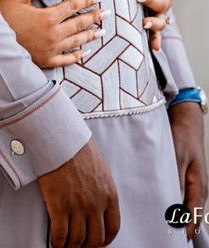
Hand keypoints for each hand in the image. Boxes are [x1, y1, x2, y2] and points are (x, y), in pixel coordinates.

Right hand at [0, 0, 108, 67]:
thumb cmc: (3, 14)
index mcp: (49, 16)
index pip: (74, 6)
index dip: (87, 0)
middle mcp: (54, 34)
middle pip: (79, 23)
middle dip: (94, 16)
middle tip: (106, 13)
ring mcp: (51, 49)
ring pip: (76, 41)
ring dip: (90, 34)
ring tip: (101, 30)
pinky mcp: (46, 61)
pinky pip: (66, 59)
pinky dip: (77, 56)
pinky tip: (84, 52)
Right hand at [39, 140, 119, 246]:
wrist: (60, 139)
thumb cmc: (77, 147)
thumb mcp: (100, 166)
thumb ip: (101, 185)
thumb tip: (97, 195)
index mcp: (109, 195)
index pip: (112, 227)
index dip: (104, 240)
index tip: (97, 242)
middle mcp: (95, 204)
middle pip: (95, 238)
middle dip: (87, 246)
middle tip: (79, 245)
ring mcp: (77, 206)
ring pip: (77, 239)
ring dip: (71, 246)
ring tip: (65, 245)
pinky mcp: (59, 206)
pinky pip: (60, 234)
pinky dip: (57, 242)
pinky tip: (54, 242)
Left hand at [137, 0, 176, 51]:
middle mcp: (165, 3)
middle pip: (163, 3)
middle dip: (151, 0)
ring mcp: (160, 16)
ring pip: (161, 21)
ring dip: (153, 23)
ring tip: (144, 23)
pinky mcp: (154, 27)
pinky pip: (156, 35)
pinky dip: (156, 41)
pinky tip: (153, 48)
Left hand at [168, 102, 207, 239]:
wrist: (186, 122)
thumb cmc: (182, 137)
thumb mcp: (176, 155)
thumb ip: (174, 176)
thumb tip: (171, 199)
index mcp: (199, 185)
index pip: (192, 213)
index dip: (184, 227)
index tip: (175, 238)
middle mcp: (198, 188)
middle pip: (190, 213)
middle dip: (179, 224)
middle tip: (162, 234)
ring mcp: (193, 184)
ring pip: (185, 205)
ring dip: (175, 215)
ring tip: (160, 225)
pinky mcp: (186, 178)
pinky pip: (182, 196)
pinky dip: (174, 203)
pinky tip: (162, 206)